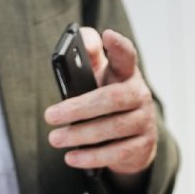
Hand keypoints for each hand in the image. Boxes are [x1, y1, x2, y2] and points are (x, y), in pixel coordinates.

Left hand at [45, 28, 156, 175]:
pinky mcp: (144, 146)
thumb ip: (89, 58)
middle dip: (78, 108)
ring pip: (113, 128)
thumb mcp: (98, 80)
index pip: (126, 56)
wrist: (133, 142)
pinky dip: (92, 157)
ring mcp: (145, 121)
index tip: (108, 35)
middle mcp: (140, 95)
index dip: (118, 46)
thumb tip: (83, 42)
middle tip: (49, 116)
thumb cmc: (108, 104)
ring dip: (80, 135)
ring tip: (54, 139)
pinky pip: (117, 153)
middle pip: (111, 98)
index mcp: (126, 74)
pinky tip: (72, 158)